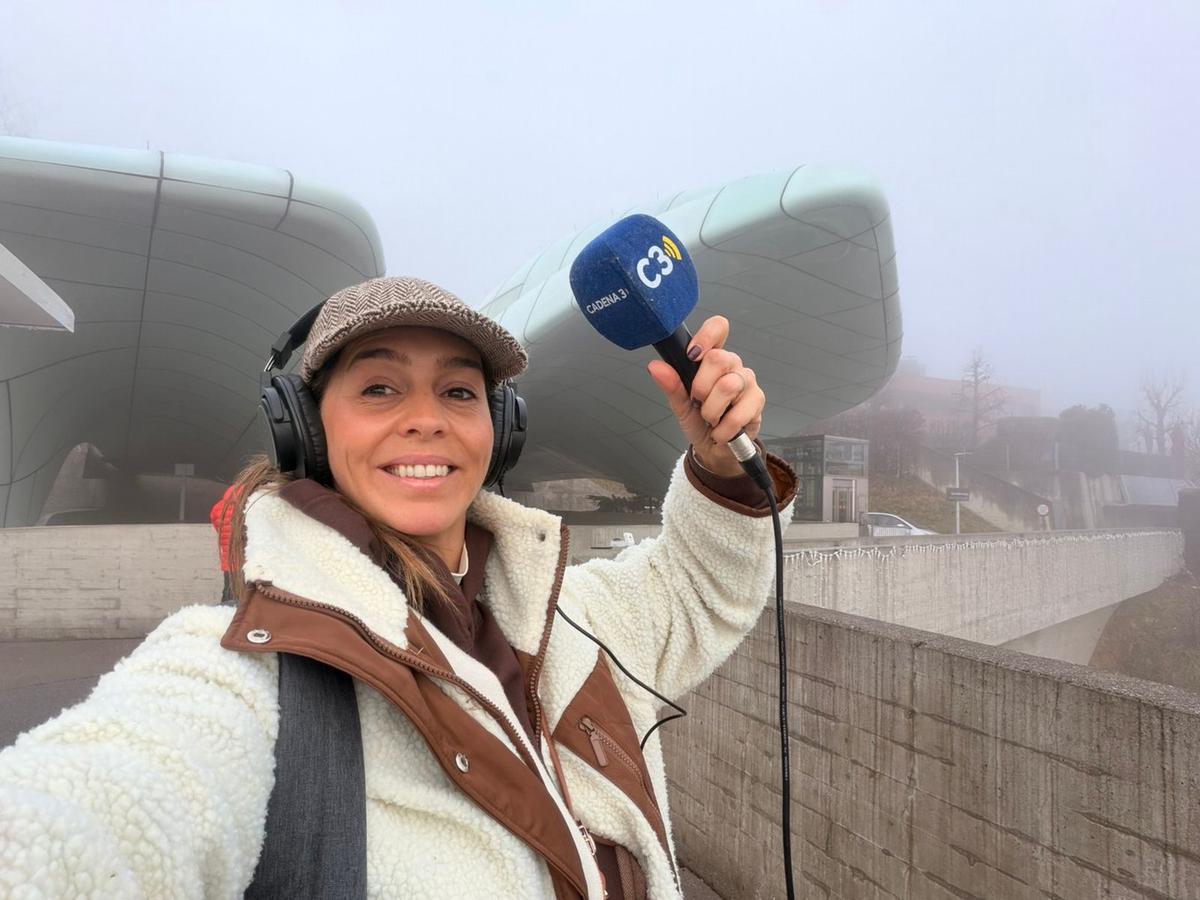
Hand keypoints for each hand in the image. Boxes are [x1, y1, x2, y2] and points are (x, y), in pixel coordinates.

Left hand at [646, 315, 764, 477]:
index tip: (692, 354)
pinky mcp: (758, 401)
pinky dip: (724, 428)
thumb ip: (671, 385)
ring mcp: (747, 381)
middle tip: (698, 402)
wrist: (715, 449)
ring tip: (710, 419)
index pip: (718, 328)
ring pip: (729, 385)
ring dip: (712, 410)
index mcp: (712, 359)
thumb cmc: (699, 421)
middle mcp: (732, 365)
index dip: (707, 336)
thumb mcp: (680, 405)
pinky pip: (739, 412)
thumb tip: (656, 367)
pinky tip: (721, 431)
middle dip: (701, 387)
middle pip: (719, 358)